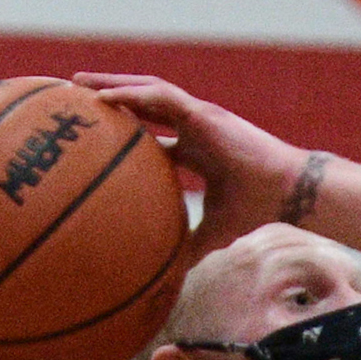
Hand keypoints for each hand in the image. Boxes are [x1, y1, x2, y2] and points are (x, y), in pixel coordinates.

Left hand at [75, 74, 306, 257]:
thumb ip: (189, 247)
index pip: (153, 134)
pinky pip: (160, 98)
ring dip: (113, 85)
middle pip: (143, 104)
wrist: (286, 192)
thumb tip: (168, 275)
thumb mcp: (214, 233)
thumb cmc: (255, 210)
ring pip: (147, 91)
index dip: (124, 131)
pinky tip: (104, 99)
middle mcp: (194, 127)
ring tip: (79, 84)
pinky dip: (132, 96)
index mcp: (196, 148)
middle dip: (110, 97)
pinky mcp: (203, 113)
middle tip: (75, 96)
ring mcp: (198, 116)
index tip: (94, 134)